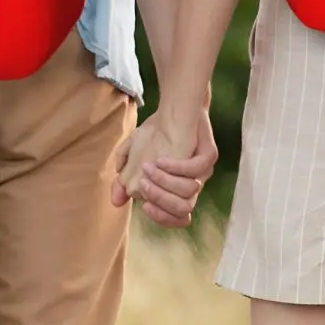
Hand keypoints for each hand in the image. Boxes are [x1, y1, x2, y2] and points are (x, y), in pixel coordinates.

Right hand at [111, 107, 216, 228]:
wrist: (175, 107)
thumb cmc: (156, 133)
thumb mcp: (134, 154)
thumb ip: (124, 178)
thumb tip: (116, 201)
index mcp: (178, 190)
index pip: (177, 217)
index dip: (162, 217)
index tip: (144, 206)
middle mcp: (193, 184)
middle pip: (183, 209)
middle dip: (160, 199)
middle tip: (142, 184)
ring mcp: (203, 171)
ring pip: (189, 191)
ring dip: (165, 182)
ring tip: (148, 167)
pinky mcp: (209, 155)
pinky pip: (195, 169)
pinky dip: (176, 167)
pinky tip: (160, 159)